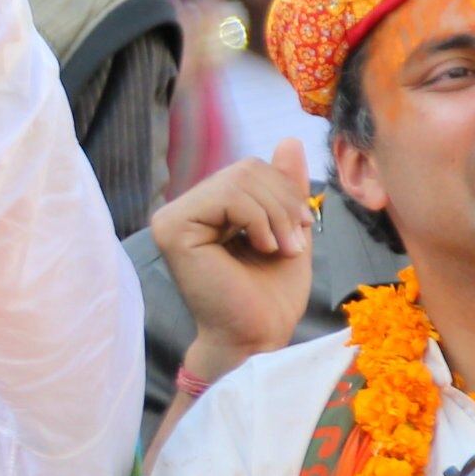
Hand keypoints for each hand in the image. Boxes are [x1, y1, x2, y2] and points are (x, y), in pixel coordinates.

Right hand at [151, 141, 315, 381]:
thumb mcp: (288, 228)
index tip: (302, 229)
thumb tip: (288, 140)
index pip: (250, 169)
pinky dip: (258, 219)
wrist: (257, 335)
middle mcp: (184, 209)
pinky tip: (262, 247)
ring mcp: (173, 217)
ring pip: (239, 179)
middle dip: (283, 202)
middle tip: (293, 243)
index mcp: (208, 208)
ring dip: (275, 214)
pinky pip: (227, 196)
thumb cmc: (270, 294)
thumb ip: (285, 187)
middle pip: (246, 168)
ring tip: (280, 249)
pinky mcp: (172, 228)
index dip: (285, 191)